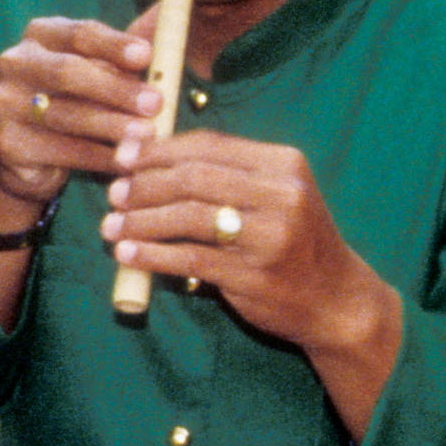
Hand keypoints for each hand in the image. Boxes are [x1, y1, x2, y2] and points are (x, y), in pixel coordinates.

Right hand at [0, 15, 162, 211]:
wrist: (27, 155)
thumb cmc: (75, 101)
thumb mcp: (99, 71)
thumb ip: (127, 57)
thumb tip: (171, 34)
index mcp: (40, 35)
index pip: (79, 34)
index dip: (114, 44)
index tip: (147, 56)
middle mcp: (14, 63)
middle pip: (67, 72)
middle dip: (116, 89)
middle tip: (155, 103)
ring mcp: (4, 103)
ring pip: (65, 114)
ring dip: (111, 126)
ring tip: (147, 134)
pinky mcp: (7, 143)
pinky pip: (60, 151)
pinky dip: (97, 157)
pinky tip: (125, 161)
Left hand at [105, 128, 395, 361]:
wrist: (335, 300)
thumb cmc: (292, 242)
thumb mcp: (274, 196)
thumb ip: (225, 175)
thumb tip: (149, 155)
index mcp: (283, 164)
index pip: (208, 145)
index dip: (159, 150)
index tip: (123, 157)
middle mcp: (281, 194)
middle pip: (193, 177)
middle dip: (144, 184)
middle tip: (114, 194)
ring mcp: (270, 235)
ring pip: (187, 217)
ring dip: (140, 221)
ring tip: (111, 227)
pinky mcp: (254, 274)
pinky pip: (190, 259)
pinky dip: (152, 255)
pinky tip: (127, 255)